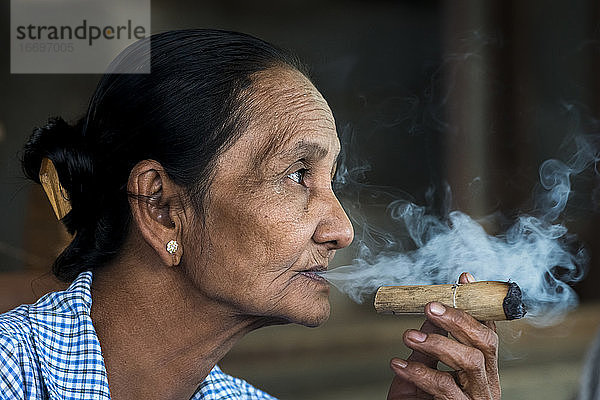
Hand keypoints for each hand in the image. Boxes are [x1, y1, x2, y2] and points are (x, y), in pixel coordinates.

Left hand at [387, 272, 500, 398]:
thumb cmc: (417, 398)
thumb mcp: (423, 363)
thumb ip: (431, 339)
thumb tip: (431, 308)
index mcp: (480, 365)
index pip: (485, 330)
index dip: (476, 304)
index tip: (462, 279)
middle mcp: (485, 381)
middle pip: (485, 343)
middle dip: (459, 319)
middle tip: (429, 306)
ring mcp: (476, 399)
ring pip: (470, 362)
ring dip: (438, 343)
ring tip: (408, 335)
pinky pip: (446, 389)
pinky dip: (420, 373)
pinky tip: (399, 364)